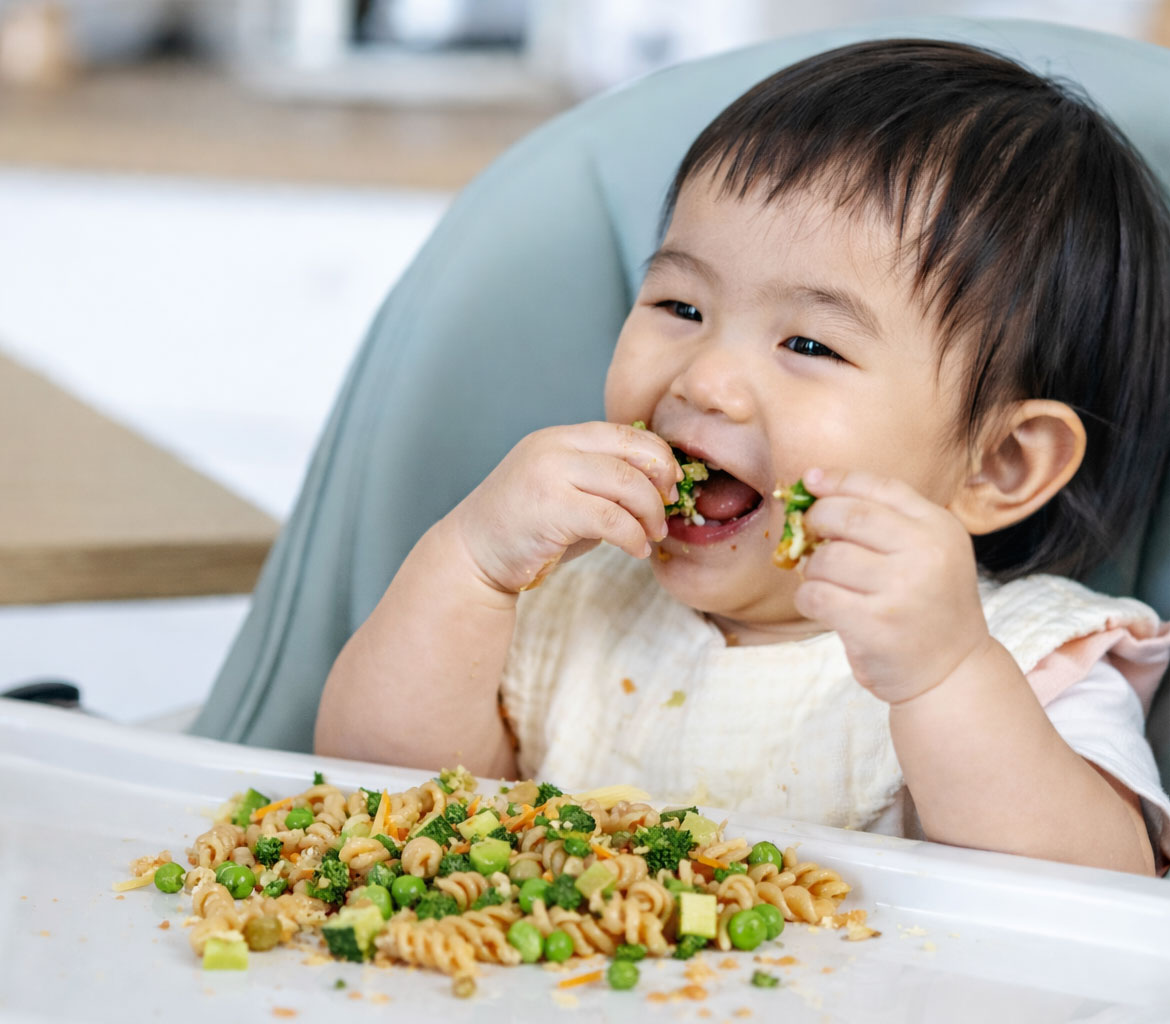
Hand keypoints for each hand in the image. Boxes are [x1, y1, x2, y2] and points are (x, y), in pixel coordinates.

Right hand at [447, 422, 679, 592]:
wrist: (473, 556)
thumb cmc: (525, 529)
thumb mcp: (565, 491)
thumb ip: (602, 482)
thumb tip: (660, 487)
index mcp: (559, 438)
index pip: (624, 433)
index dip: (657, 457)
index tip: (670, 484)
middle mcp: (554, 447)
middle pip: (631, 453)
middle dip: (661, 482)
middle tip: (668, 509)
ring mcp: (550, 474)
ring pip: (627, 484)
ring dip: (650, 514)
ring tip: (653, 535)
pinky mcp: (551, 509)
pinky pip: (613, 520)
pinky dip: (633, 538)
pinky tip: (636, 550)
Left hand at [793, 467, 991, 704]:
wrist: (953, 672)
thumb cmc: (926, 607)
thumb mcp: (927, 552)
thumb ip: (884, 521)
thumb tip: (814, 483)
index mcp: (940, 527)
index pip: (879, 486)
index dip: (838, 480)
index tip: (810, 482)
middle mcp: (926, 552)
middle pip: (846, 515)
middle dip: (815, 520)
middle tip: (808, 535)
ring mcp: (902, 588)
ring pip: (826, 558)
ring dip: (811, 569)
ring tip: (824, 581)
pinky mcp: (875, 624)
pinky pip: (817, 595)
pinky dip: (807, 598)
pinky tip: (820, 605)